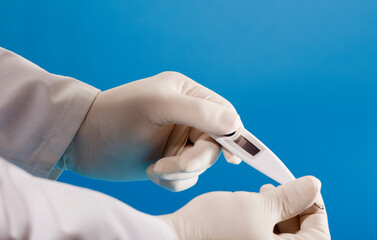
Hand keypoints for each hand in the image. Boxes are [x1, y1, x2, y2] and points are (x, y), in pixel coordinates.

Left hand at [62, 71, 241, 190]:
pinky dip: (173, 181)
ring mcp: (179, 141)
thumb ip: (199, 112)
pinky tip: (151, 172)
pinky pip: (187, 178)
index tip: (232, 157)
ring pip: (201, 164)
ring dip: (181, 171)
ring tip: (156, 168)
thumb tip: (235, 124)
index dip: (234, 136)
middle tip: (174, 165)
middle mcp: (187, 117)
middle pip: (215, 144)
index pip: (224, 114)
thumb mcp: (158, 106)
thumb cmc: (116, 116)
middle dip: (197, 158)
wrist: (82, 143)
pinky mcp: (169, 162)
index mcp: (188, 94)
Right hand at [158, 176, 329, 239]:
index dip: (315, 207)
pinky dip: (262, 224)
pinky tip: (249, 208)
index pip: (319, 235)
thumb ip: (291, 197)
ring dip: (277, 214)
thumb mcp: (258, 206)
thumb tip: (314, 185)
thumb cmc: (214, 228)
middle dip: (292, 209)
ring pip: (281, 238)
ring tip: (261, 195)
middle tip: (276, 190)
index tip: (306, 188)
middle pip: (301, 237)